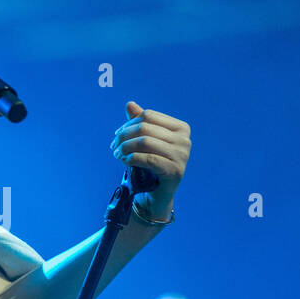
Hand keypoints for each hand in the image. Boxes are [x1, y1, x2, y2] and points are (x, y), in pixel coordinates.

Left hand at [109, 101, 190, 216]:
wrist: (157, 193)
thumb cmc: (151, 165)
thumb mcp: (145, 142)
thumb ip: (140, 123)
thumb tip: (129, 104)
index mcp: (181, 127)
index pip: (148, 116)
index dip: (129, 123)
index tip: (117, 135)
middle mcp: (185, 140)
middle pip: (145, 128)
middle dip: (124, 136)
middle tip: (114, 147)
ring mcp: (183, 156)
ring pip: (145, 142)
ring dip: (125, 147)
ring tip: (117, 154)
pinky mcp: (176, 171)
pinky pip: (148, 159)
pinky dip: (132, 158)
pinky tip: (124, 161)